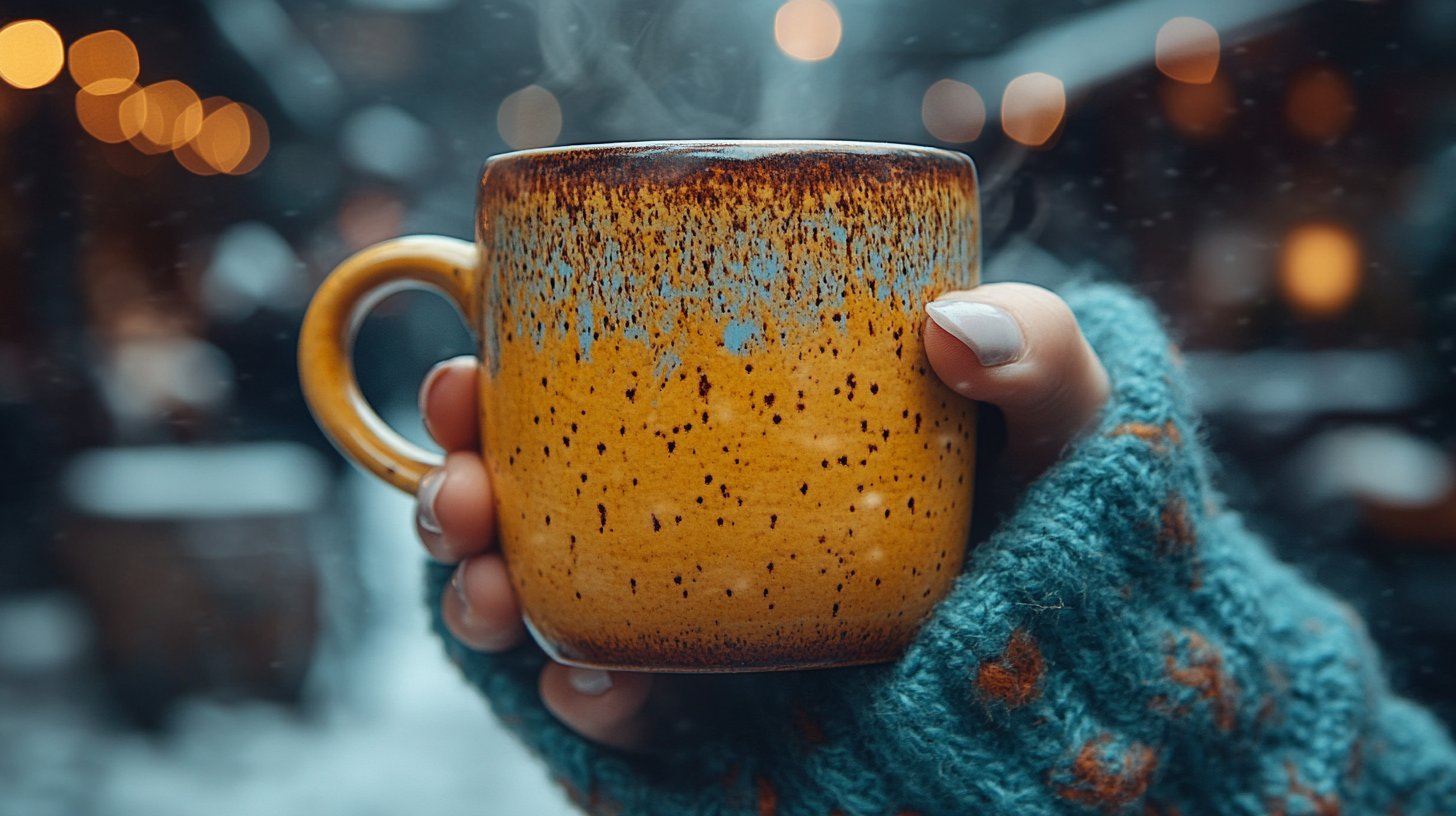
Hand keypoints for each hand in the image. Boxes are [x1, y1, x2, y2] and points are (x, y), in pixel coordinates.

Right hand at [414, 282, 1108, 750]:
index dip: (490, 378)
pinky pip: (626, 698)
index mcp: (723, 414)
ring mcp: (694, 604)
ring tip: (485, 585)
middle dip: (457, 487)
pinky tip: (588, 684)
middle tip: (458, 487)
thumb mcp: (1062, 412)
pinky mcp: (721, 695)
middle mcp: (686, 506)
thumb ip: (1036, 346)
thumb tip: (951, 327)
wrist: (1089, 647)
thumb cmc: (1060, 502)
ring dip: (483, 591)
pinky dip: (585, 695)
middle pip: (532, 489)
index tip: (464, 368)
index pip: (576, 384)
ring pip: (549, 593)